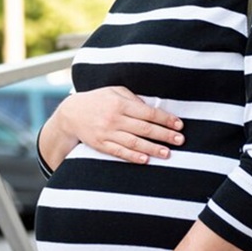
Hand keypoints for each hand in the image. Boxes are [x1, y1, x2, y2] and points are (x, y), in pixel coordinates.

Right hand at [56, 87, 183, 163]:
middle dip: (164, 135)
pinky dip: (133, 156)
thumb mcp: (115, 91)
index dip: (165, 119)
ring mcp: (107, 133)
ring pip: (134, 142)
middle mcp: (114, 118)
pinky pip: (119, 152)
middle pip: (144, 128)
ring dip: (152, 148)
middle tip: (180, 140)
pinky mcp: (101, 145)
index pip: (148, 112)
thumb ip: (134, 99)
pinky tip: (146, 159)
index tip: (179, 125)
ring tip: (167, 153)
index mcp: (120, 103)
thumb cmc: (98, 100)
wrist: (71, 114)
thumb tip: (152, 109)